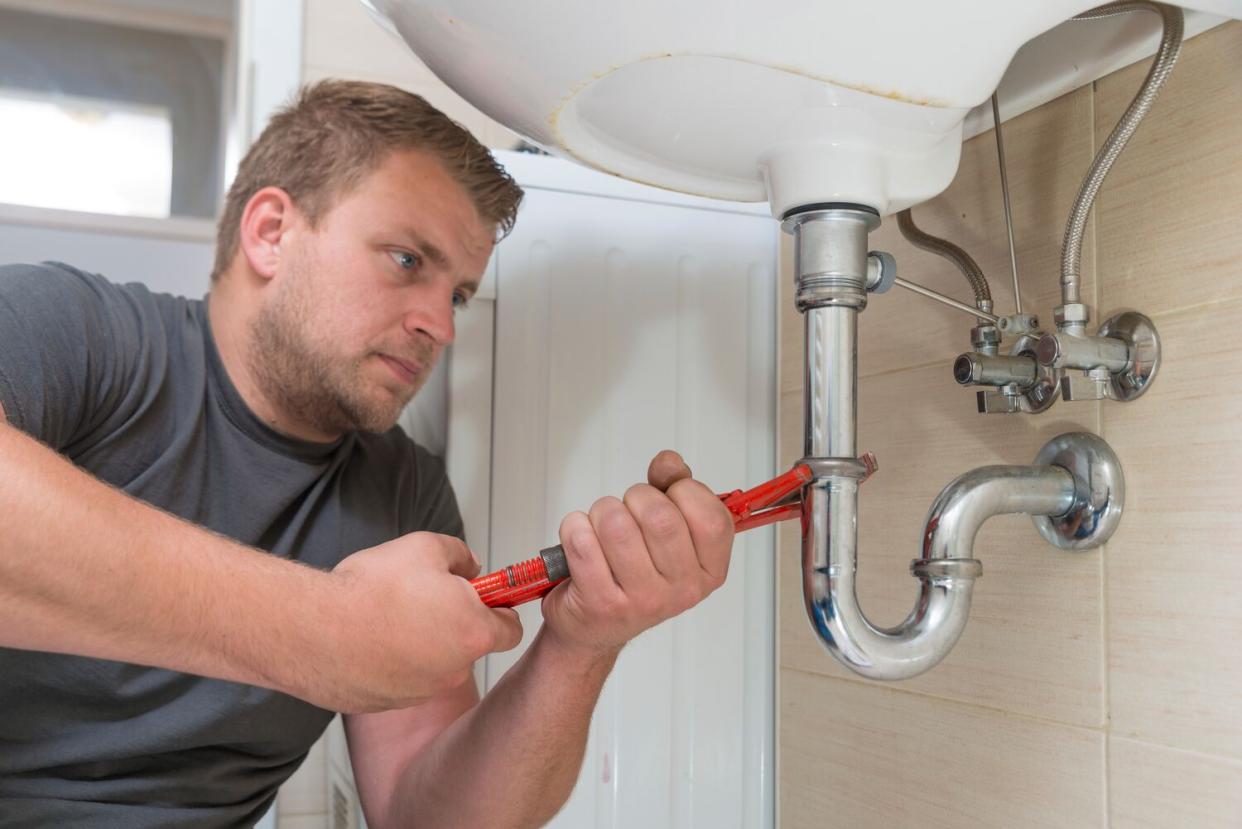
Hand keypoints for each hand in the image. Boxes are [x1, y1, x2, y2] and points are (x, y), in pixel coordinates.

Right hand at [321, 533, 522, 712]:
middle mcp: (453, 670)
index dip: (499, 610)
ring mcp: (420, 691)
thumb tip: (469, 566)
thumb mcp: (425, 547)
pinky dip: (391, 663)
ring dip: (420, 644)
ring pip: (433, 664)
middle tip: (422, 598)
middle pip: (468, 645)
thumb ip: (459, 555)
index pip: (511, 630)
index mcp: (473, 632)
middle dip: (453, 623)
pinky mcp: (387, 703)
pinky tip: (366, 640)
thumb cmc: (369, 589)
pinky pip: (400, 679)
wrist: (311, 629)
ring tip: (385, 618)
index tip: (484, 598)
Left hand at [540, 450, 734, 656]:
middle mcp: (682, 590)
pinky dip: (574, 528)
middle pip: (659, 515)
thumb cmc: (632, 572)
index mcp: (708, 571)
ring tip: (601, 528)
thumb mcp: (666, 532)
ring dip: (601, 512)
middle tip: (627, 511)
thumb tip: (669, 462)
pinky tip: (580, 542)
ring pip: (616, 523)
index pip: (711, 517)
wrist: (594, 626)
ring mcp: (642, 600)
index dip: (684, 492)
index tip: (668, 496)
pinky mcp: (600, 604)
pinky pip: (581, 541)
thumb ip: (674, 489)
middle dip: (634, 497)